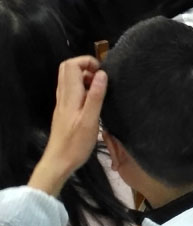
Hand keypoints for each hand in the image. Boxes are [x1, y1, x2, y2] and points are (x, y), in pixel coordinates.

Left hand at [28, 57, 106, 196]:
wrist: (58, 163)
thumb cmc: (76, 144)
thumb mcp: (90, 120)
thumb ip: (96, 96)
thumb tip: (101, 73)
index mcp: (70, 96)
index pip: (71, 65)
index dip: (87, 62)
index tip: (102, 72)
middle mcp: (64, 97)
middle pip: (67, 69)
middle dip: (85, 66)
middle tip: (100, 77)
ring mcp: (63, 104)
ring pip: (69, 79)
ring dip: (84, 77)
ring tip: (99, 88)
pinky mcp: (64, 111)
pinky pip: (71, 90)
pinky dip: (82, 87)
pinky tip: (93, 100)